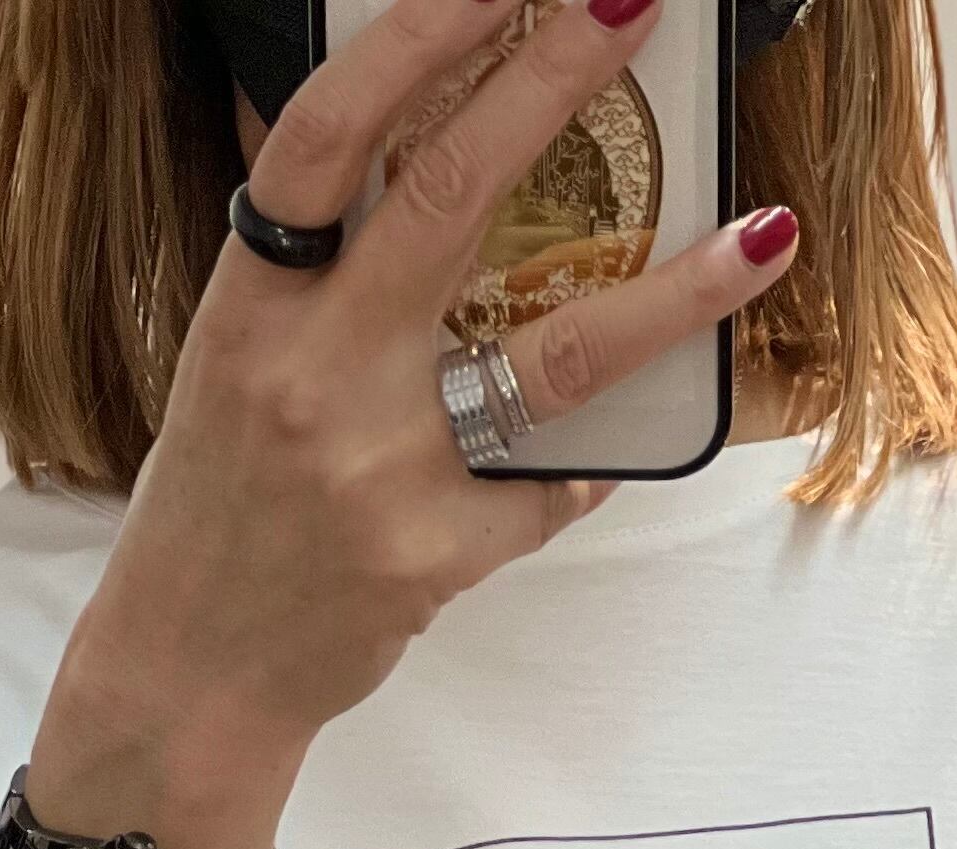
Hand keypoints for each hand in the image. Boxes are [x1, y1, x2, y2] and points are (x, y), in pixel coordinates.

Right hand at [29, 0, 800, 848]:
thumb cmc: (216, 507)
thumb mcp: (234, 360)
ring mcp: (379, 469)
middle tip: (637, 6)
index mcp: (253, 303)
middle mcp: (313, 371)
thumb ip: (309, 263)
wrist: (192, 674)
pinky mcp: (435, 557)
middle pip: (447, 197)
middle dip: (554, 84)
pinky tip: (612, 455)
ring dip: (676, 293)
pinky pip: (548, 489)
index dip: (418, 38)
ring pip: (556, 357)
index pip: (327, 134)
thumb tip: (389, 137)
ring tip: (764, 237)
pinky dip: (585, 468)